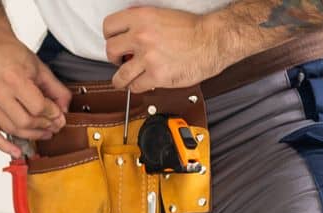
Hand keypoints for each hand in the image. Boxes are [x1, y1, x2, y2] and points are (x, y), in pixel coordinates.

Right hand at [0, 12, 71, 155]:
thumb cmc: (9, 52)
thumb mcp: (38, 66)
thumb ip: (54, 88)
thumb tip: (64, 108)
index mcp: (13, 77)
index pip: (38, 107)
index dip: (52, 115)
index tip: (58, 116)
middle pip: (25, 122)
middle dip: (43, 127)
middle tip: (53, 126)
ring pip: (11, 129)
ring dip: (30, 136)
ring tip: (41, 133)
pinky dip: (3, 146)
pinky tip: (15, 151)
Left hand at [103, 7, 233, 90]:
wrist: (213, 40)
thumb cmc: (193, 29)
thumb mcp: (161, 15)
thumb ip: (142, 23)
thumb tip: (127, 35)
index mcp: (141, 17)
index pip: (109, 26)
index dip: (110, 36)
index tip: (115, 42)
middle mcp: (141, 36)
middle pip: (110, 51)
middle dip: (114, 58)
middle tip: (122, 60)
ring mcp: (148, 57)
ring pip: (119, 75)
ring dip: (120, 79)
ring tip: (125, 79)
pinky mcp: (157, 75)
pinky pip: (136, 87)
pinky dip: (138, 87)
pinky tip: (143, 83)